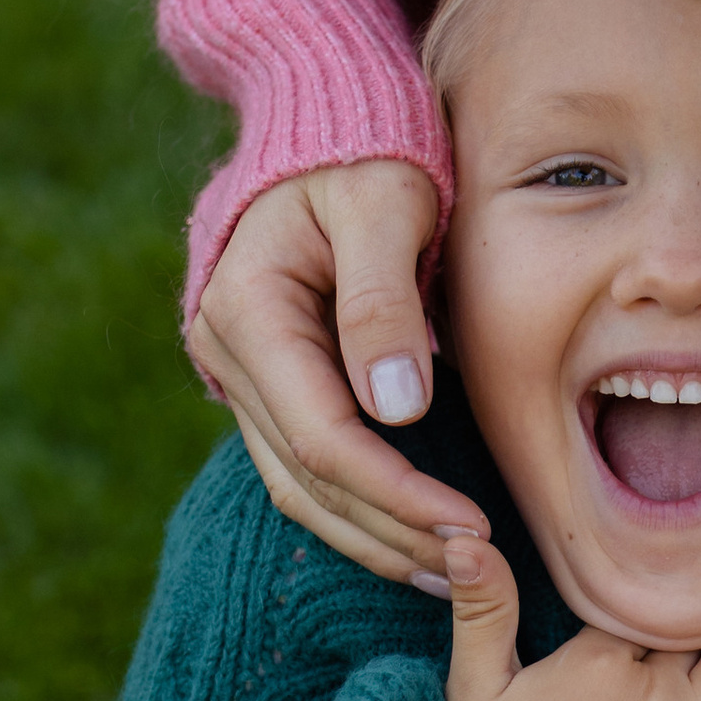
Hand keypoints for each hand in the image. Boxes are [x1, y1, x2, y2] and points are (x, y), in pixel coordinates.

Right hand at [188, 164, 485, 592]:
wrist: (326, 129)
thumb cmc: (366, 153)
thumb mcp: (386, 203)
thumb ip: (384, 298)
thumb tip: (397, 408)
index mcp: (249, 308)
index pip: (321, 435)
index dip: (395, 492)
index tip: (467, 526)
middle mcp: (226, 350)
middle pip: (307, 476)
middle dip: (391, 529)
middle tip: (474, 564)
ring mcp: (237, 372)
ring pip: (297, 487)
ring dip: (372, 537)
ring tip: (447, 571)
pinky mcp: (266, 385)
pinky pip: (303, 468)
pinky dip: (357, 510)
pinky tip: (411, 538)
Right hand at [434, 535, 700, 700]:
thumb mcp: (471, 694)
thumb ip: (483, 609)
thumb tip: (465, 536)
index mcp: (597, 660)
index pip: (635, 611)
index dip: (617, 639)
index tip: (598, 670)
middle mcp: (656, 694)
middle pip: (687, 636)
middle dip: (664, 654)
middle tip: (633, 692)